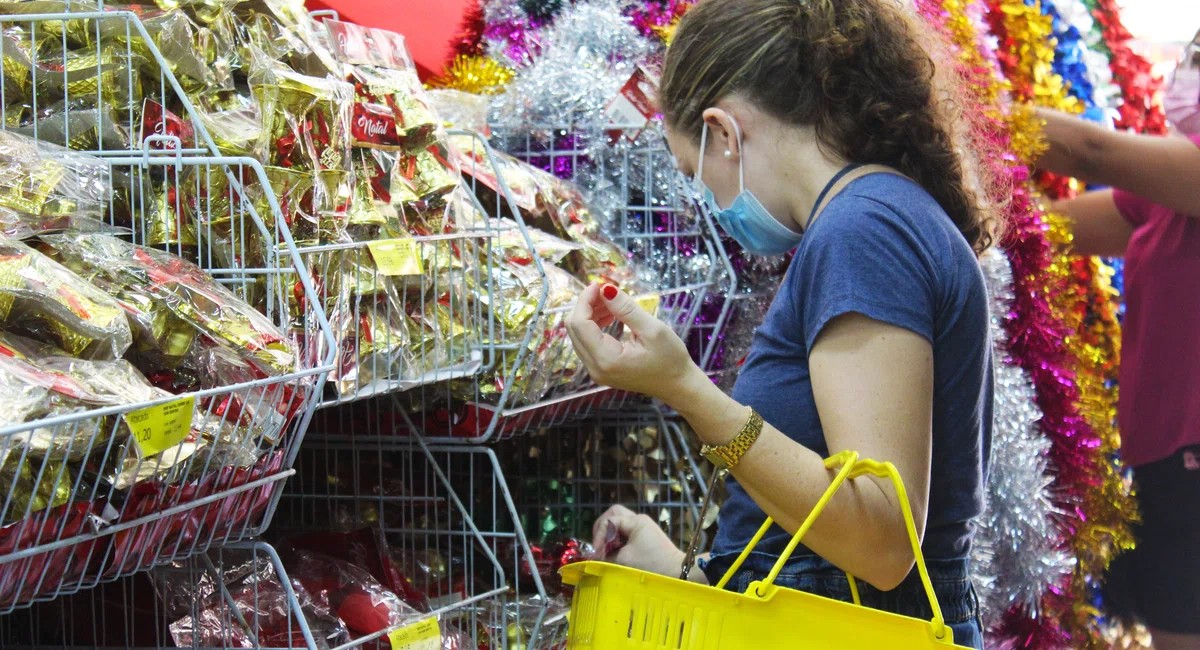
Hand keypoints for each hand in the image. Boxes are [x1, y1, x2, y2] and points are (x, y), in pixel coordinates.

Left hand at [565, 283, 703, 403]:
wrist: (677, 385)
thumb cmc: (670, 359)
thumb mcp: (652, 330)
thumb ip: (626, 309)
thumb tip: (605, 289)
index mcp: (607, 359)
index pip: (580, 324)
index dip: (585, 300)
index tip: (599, 284)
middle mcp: (595, 368)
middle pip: (574, 329)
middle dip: (586, 305)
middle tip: (606, 291)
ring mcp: (595, 371)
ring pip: (578, 335)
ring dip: (589, 314)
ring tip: (611, 302)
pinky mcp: (600, 369)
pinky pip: (587, 342)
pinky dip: (593, 325)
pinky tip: (610, 316)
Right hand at [592, 505, 684, 576]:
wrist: (676, 572)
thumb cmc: (651, 564)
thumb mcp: (625, 560)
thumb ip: (607, 555)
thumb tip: (596, 556)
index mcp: (635, 521)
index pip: (609, 521)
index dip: (599, 536)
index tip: (595, 552)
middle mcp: (639, 519)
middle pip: (614, 515)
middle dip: (603, 529)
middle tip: (598, 545)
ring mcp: (643, 527)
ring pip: (619, 523)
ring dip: (610, 535)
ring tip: (606, 550)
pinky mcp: (645, 536)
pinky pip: (626, 532)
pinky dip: (618, 540)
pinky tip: (616, 552)